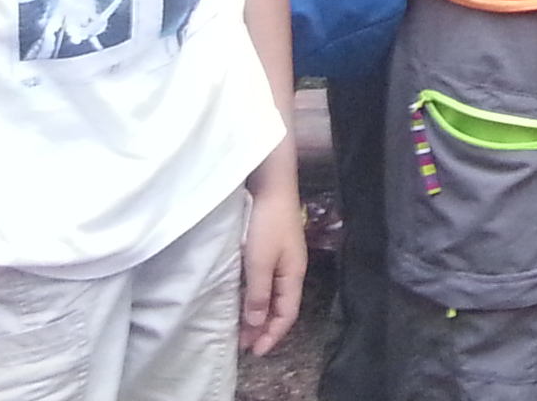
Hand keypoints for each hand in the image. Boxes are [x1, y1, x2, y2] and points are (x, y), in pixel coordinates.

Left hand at [239, 163, 306, 355]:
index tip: (254, 352)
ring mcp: (282, 259)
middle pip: (281, 307)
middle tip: (244, 345)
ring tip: (242, 328)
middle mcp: (291, 270)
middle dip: (265, 329)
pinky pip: (266, 283)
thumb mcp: (260, 262)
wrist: (271, 185)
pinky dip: (256, 297)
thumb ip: (259, 294)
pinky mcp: (272, 249)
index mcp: (294, 275)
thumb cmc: (267, 224)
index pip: (287, 314)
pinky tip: (244, 299)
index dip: (272, 335)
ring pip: (273, 296)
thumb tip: (258, 325)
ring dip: (259, 314)